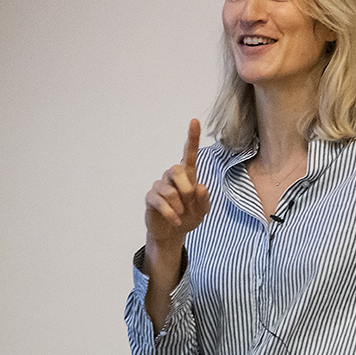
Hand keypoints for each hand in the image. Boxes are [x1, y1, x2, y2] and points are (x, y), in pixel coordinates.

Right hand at [144, 118, 210, 262]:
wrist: (173, 233)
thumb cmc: (189, 217)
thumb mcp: (202, 211)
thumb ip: (204, 199)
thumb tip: (201, 186)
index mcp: (188, 176)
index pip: (189, 154)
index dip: (192, 138)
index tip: (194, 121)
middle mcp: (172, 177)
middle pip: (176, 168)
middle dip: (185, 187)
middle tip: (190, 201)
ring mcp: (160, 186)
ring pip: (170, 190)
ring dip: (180, 206)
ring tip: (182, 215)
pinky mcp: (151, 198)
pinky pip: (160, 202)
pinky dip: (171, 214)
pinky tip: (176, 221)